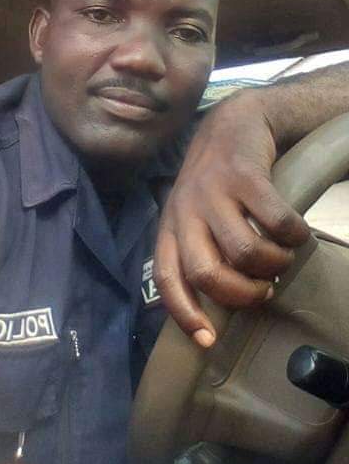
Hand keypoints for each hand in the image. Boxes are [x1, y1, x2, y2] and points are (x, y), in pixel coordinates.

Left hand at [154, 89, 309, 346]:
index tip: (209, 341)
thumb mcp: (196, 215)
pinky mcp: (245, 175)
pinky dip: (293, 235)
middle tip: (262, 291)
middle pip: (205, 273)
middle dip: (240, 294)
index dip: (185, 314)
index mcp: (171, 226)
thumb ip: (200, 251)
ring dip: (272, 265)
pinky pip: (276, 222)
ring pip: (243, 251)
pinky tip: (296, 232)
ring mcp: (214, 191)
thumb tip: (216, 310)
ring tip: (281, 259)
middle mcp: (186, 211)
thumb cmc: (218, 182)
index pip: (167, 278)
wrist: (236, 121)